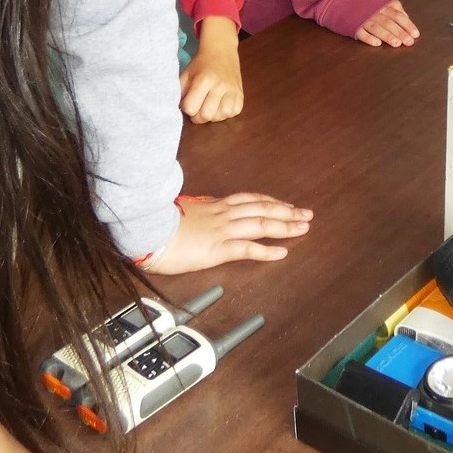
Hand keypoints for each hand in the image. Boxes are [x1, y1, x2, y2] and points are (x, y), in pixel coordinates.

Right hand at [141, 193, 312, 272]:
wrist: (145, 232)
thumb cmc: (159, 224)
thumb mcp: (183, 212)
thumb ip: (198, 211)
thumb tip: (203, 211)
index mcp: (215, 206)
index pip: (250, 200)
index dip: (271, 202)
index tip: (287, 205)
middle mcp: (222, 215)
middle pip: (262, 209)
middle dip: (287, 212)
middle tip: (307, 215)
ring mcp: (221, 230)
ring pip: (260, 224)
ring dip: (285, 226)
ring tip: (303, 228)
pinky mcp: (216, 248)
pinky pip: (247, 248)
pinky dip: (267, 250)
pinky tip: (282, 252)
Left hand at [180, 17, 243, 122]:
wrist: (221, 50)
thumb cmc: (201, 64)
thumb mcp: (186, 74)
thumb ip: (181, 92)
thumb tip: (178, 110)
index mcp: (204, 79)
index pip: (191, 108)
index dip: (187, 108)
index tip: (188, 102)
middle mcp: (220, 85)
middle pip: (206, 115)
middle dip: (198, 116)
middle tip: (198, 107)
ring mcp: (232, 90)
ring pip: (221, 116)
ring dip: (213, 115)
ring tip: (210, 106)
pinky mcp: (241, 94)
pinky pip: (234, 112)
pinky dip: (226, 113)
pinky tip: (220, 105)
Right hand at [356, 0, 419, 46]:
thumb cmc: (364, 1)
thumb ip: (394, 6)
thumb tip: (406, 17)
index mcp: (382, 5)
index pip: (398, 15)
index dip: (407, 25)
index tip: (415, 34)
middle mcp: (374, 11)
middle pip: (389, 22)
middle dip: (400, 32)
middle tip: (409, 42)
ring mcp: (363, 18)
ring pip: (377, 27)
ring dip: (387, 36)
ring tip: (396, 44)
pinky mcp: (352, 25)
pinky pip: (361, 32)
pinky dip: (369, 38)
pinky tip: (377, 44)